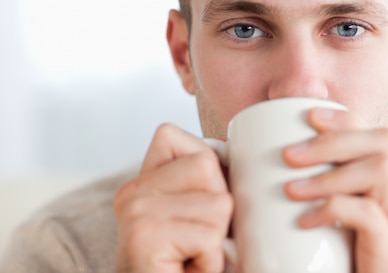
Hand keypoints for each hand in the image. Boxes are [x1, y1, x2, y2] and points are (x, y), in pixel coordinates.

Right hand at [114, 124, 232, 272]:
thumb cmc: (185, 266)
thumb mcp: (194, 218)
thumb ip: (203, 183)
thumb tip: (242, 148)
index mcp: (142, 182)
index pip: (181, 140)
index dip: (207, 172)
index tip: (198, 212)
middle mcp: (132, 192)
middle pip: (207, 166)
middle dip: (218, 209)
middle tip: (196, 243)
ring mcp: (136, 213)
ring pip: (217, 203)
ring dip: (217, 240)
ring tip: (192, 259)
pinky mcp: (145, 236)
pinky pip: (209, 237)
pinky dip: (211, 263)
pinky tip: (188, 272)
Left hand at [283, 108, 387, 272]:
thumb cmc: (358, 261)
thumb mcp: (349, 223)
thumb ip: (329, 194)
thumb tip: (274, 172)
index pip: (380, 135)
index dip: (348, 120)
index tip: (310, 115)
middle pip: (384, 144)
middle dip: (333, 140)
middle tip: (289, 154)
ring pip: (381, 171)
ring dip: (330, 175)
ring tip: (290, 189)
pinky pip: (370, 213)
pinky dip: (333, 209)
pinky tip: (304, 221)